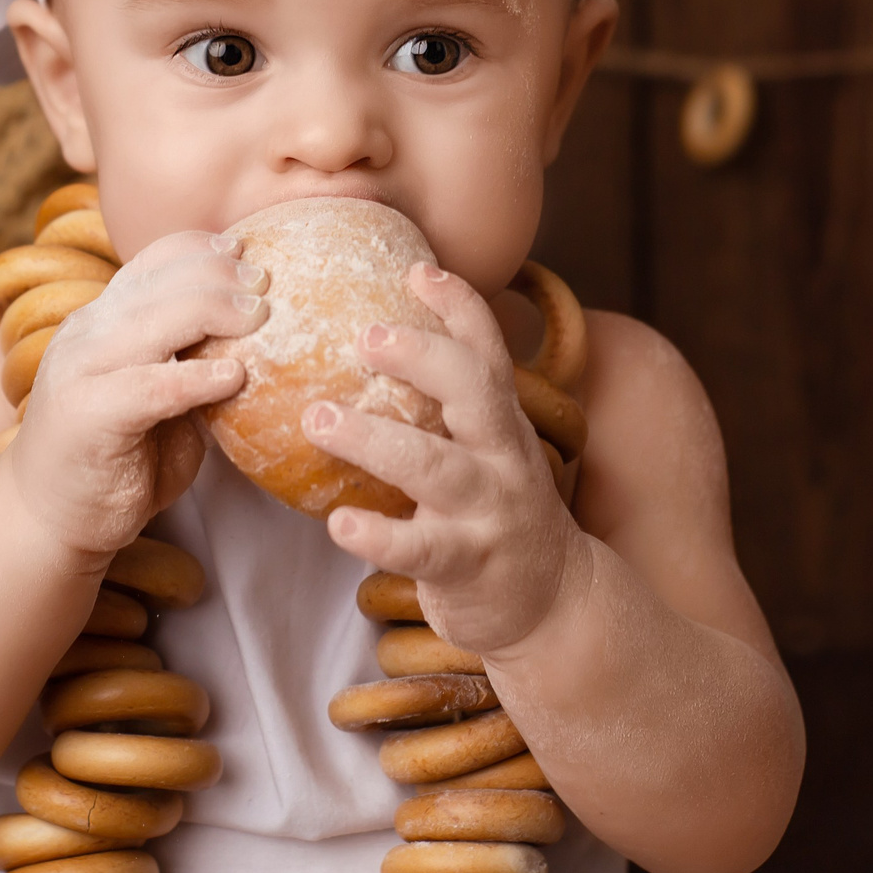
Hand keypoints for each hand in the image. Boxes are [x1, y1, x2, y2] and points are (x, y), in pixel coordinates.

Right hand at [10, 231, 264, 557]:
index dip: (198, 249)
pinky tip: (233, 375)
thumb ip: (188, 363)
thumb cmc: (116, 457)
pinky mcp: (87, 415)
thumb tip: (256, 340)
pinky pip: (150, 387)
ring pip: (151, 323)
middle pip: (157, 286)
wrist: (47, 517)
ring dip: (212, 312)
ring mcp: (80, 371)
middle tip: (265, 284)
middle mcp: (85, 335)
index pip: (149, 264)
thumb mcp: (158, 397)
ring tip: (258, 317)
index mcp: (101, 320)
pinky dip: (195, 377)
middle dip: (216, 276)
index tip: (243, 250)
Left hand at [302, 262, 580, 655]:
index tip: (420, 269)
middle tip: (365, 335)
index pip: (489, 353)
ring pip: (435, 467)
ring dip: (374, 440)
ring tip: (318, 419)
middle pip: (473, 392)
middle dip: (423, 357)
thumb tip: (374, 351)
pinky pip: (420, 548)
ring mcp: (489, 511)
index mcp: (502, 425)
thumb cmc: (495, 514)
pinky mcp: (468, 565)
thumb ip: (447, 411)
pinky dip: (379, 535)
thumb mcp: (486, 452)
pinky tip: (339, 523)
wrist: (553, 604)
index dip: (460, 307)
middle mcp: (504, 458)